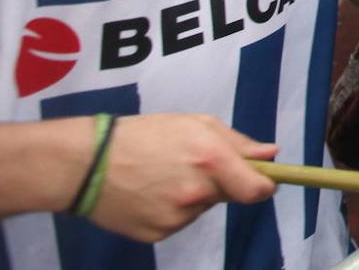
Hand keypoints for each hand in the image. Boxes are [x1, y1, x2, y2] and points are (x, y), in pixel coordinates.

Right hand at [88, 114, 275, 242]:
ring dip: (193, 194)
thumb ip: (238, 141)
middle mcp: (198, 192)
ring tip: (161, 175)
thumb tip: (271, 154)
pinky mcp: (159, 234)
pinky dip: (171, 209)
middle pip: (228, 195)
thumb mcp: (195, 124)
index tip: (266, 180)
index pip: (258, 189)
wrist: (87, 164)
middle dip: (220, 182)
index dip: (266, 185)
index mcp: (211, 159)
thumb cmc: (144, 134)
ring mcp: (178, 217)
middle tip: (190, 164)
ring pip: (201, 207)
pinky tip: (150, 192)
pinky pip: (178, 221)